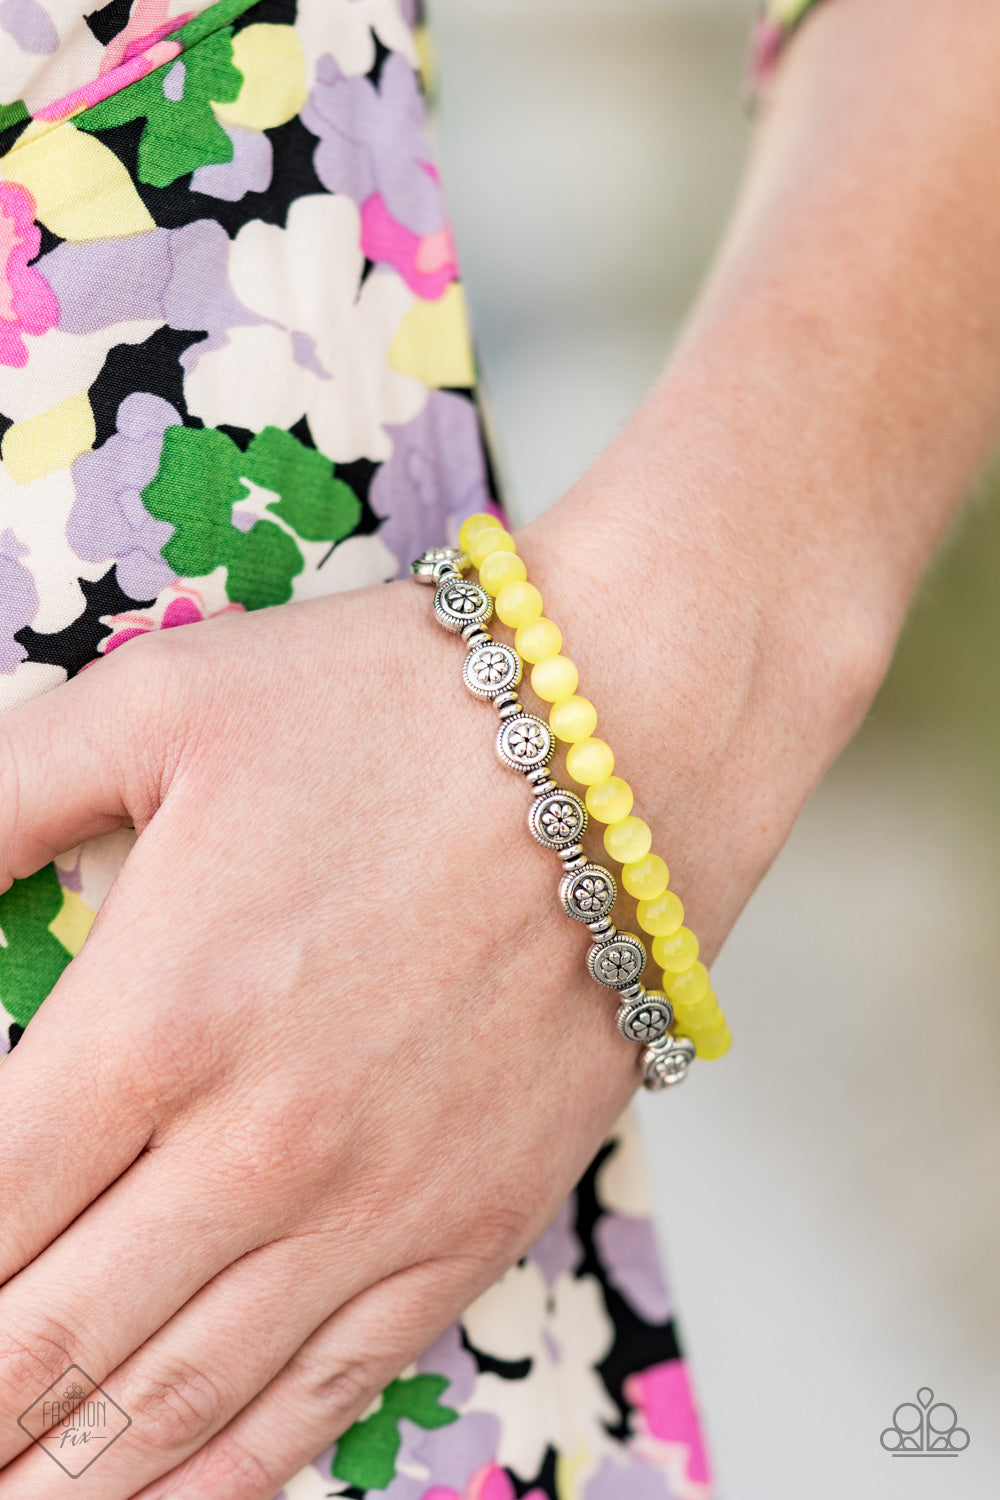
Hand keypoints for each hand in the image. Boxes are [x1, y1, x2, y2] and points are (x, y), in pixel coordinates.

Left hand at [0, 484, 877, 1498]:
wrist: (627, 740)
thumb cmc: (395, 709)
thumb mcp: (158, 709)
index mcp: (156, 1023)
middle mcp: (257, 1152)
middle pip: (47, 1344)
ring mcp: (374, 1209)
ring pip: (175, 1406)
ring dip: (62, 1473)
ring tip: (5, 1498)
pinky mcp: (469, 1227)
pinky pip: (324, 1396)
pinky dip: (222, 1474)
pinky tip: (161, 1496)